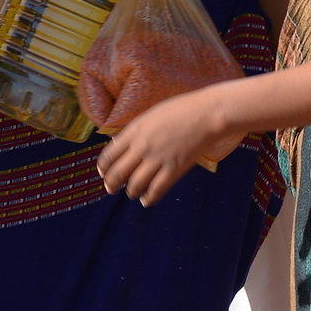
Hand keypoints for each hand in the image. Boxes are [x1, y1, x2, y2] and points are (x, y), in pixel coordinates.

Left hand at [97, 89, 246, 206]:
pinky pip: (156, 190)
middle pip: (118, 172)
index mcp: (134, 130)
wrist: (208, 114)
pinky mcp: (175, 169)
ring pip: (135, 184)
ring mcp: (158, 159)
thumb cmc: (181, 109)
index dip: (103, 167)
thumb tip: (122, 145)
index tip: (103, 172)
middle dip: (111, 184)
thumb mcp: (151, 115)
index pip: (109, 154)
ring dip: (130, 191)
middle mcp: (142, 146)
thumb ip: (136, 131)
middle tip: (110, 188)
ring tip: (131, 193)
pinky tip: (146, 200)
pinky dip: (149, 198)